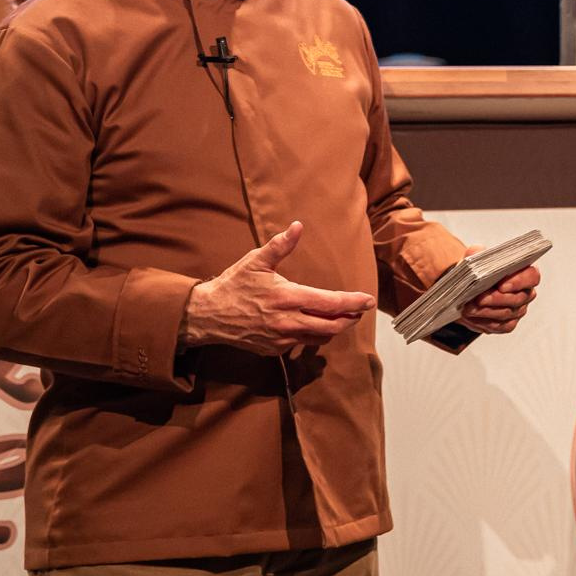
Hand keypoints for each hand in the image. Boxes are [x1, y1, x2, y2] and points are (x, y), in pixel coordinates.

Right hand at [182, 221, 374, 356]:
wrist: (206, 316)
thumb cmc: (233, 285)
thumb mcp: (256, 261)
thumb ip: (281, 245)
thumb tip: (298, 226)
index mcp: (288, 297)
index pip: (330, 303)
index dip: (353, 303)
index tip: (368, 301)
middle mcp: (287, 322)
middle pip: (331, 326)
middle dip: (349, 319)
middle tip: (359, 311)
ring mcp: (280, 339)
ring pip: (318, 338)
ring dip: (333, 329)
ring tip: (343, 319)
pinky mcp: (272, 349)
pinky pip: (300, 344)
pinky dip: (312, 336)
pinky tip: (314, 326)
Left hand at [458, 247, 540, 335]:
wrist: (467, 287)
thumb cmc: (477, 270)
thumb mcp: (475, 257)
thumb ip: (477, 252)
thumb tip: (477, 255)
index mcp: (524, 272)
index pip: (532, 276)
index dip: (519, 282)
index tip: (501, 285)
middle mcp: (525, 292)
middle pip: (518, 298)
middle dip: (496, 299)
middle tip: (478, 298)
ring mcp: (518, 310)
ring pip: (507, 314)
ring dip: (486, 311)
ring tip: (468, 308)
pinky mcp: (507, 324)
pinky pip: (499, 327)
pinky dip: (484, 322)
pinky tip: (471, 317)